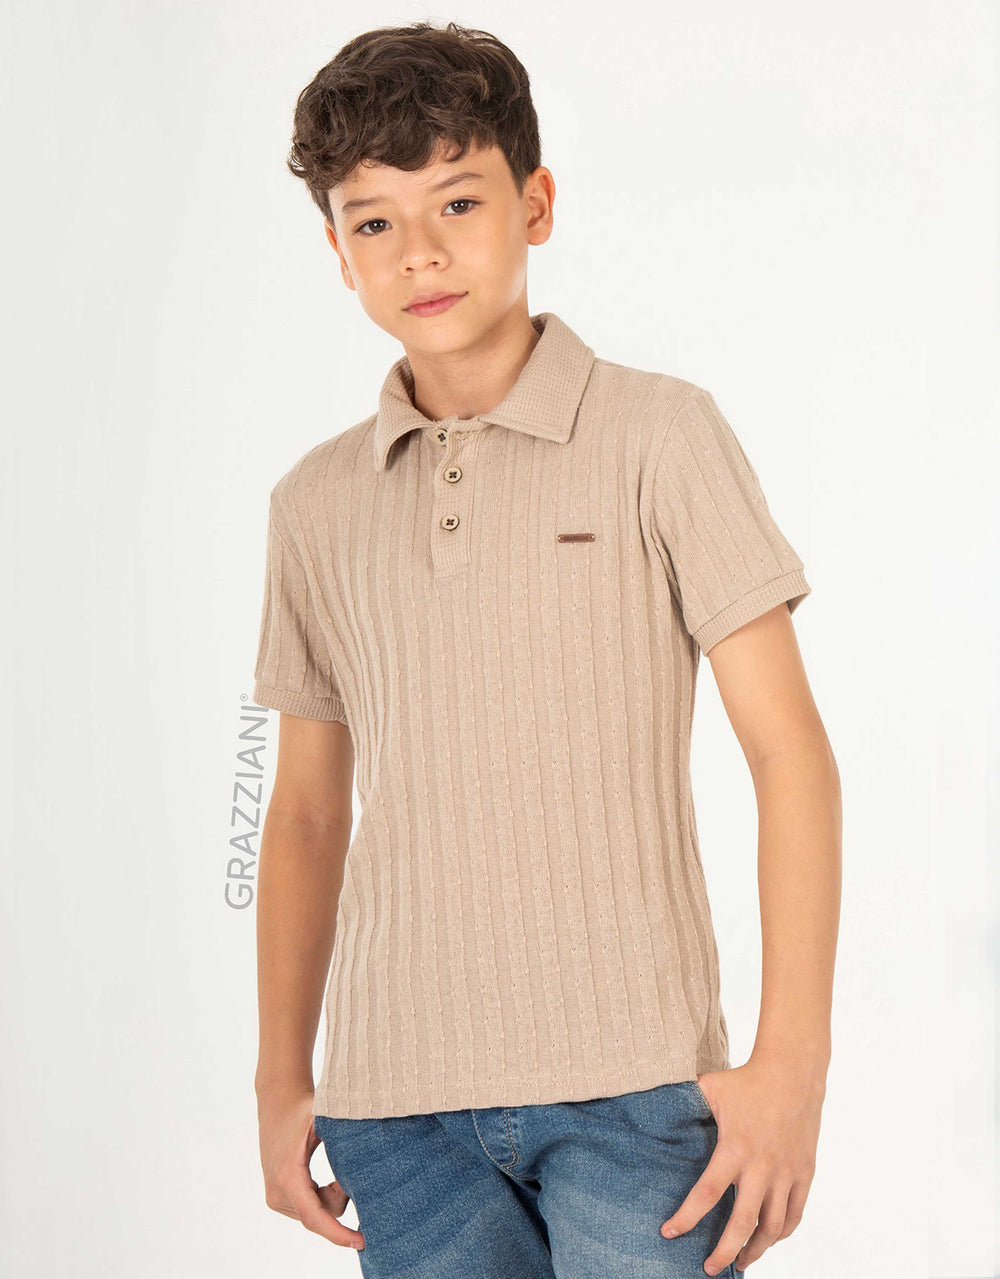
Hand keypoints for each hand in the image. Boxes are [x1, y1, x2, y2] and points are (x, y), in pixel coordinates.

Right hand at [257, 1086, 364, 1251]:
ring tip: (340, 1171)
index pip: (315, 1216)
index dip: (338, 1233)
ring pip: (315, 1214)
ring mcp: (276, 1198)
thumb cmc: (305, 1107)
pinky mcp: (277, 1198)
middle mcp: (278, 1192)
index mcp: (288, 1175)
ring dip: (332, 1199)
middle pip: (320, 1214)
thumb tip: (374, 1153)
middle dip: (342, 1200)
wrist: (278, 1101)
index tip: (361, 1241)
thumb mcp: (326, 1118)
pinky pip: (309, 1209)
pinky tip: (331, 1181)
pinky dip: (324, 1198)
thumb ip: (346, 1136)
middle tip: (355, 1175)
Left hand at [660, 1058, 823, 1272]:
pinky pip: (795, 1214)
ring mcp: (787, 1172)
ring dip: (755, 1250)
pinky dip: (781, 1234)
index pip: (707, 1192)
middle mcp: (762, 1166)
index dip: (687, 1217)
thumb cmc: (746, 1080)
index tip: (669, 1233)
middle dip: (724, 1251)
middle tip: (709, 1268)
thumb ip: (685, 1103)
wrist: (793, 1072)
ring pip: (773, 1227)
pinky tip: (768, 1240)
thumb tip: (652, 1108)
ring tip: (741, 1263)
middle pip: (743, 1223)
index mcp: (735, 1147)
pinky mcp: (805, 1173)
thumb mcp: (710, 1087)